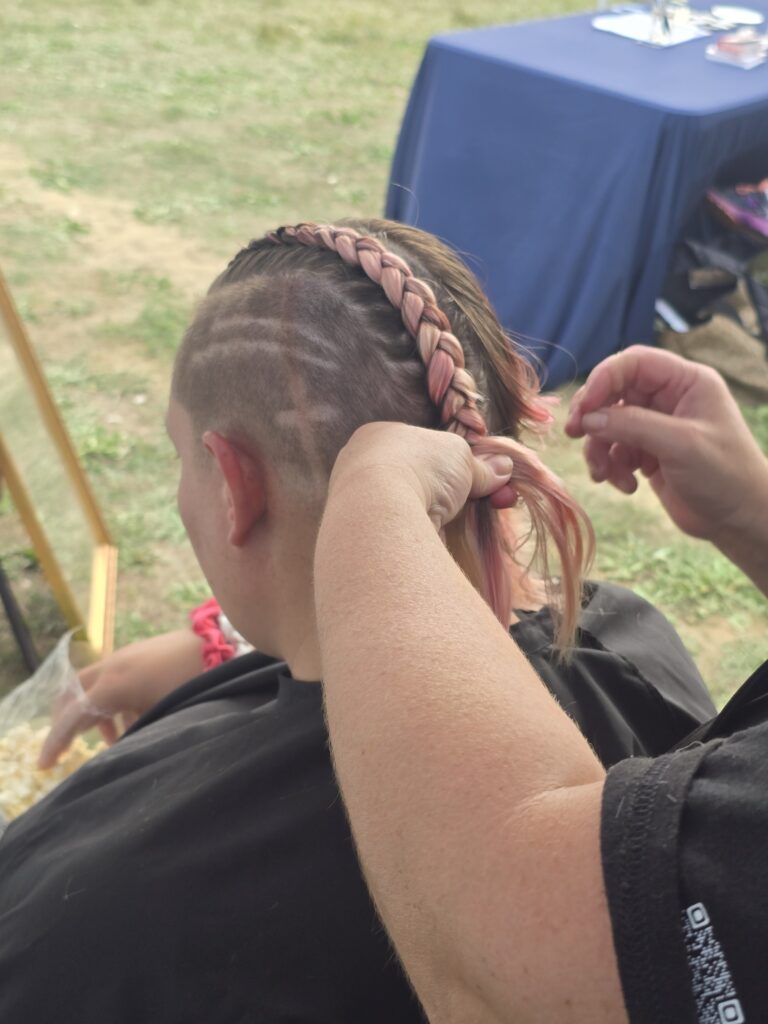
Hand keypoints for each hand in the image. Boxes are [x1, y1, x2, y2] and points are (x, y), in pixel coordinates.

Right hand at [38, 630, 203, 768]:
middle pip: (73, 693)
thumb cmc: (192, 684)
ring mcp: (125, 656)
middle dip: (67, 721)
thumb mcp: (161, 715)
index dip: (56, 742)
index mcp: (113, 685)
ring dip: (95, 713)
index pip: (73, 716)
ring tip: (115, 739)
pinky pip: (112, 678)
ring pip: (93, 685)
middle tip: (69, 746)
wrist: (221, 646)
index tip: (44, 764)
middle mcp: (112, 666)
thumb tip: (119, 752)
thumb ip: (134, 734)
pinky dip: (112, 701)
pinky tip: (133, 720)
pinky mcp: (138, 653)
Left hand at [327, 422, 514, 532]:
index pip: (420, 448)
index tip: (479, 477)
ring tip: (459, 523)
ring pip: (407, 509)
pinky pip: (402, 534)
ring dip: (436, 516)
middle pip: (415, 480)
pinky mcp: (365, 536)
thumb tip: (504, 468)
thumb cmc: (419, 467)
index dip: (451, 463)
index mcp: (379, 437)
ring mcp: (359, 503)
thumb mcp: (461, 457)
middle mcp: (361, 468)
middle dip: (448, 493)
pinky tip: (439, 539)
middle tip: (479, 501)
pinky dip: (423, 537)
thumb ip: (481, 466)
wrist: (382, 512)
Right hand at [565, 346, 767, 543]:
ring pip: (609, 423)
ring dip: (600, 449)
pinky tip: (627, 486)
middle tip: (574, 434)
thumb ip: (632, 426)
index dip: (603, 379)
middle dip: (593, 415)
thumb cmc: (725, 476)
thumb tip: (587, 419)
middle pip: (615, 392)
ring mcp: (657, 426)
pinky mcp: (648, 452)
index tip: (584, 409)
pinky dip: (612, 467)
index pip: (634, 363)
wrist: (740, 521)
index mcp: (686, 381)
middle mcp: (670, 398)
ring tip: (605, 474)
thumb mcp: (680, 445)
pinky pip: (615, 449)